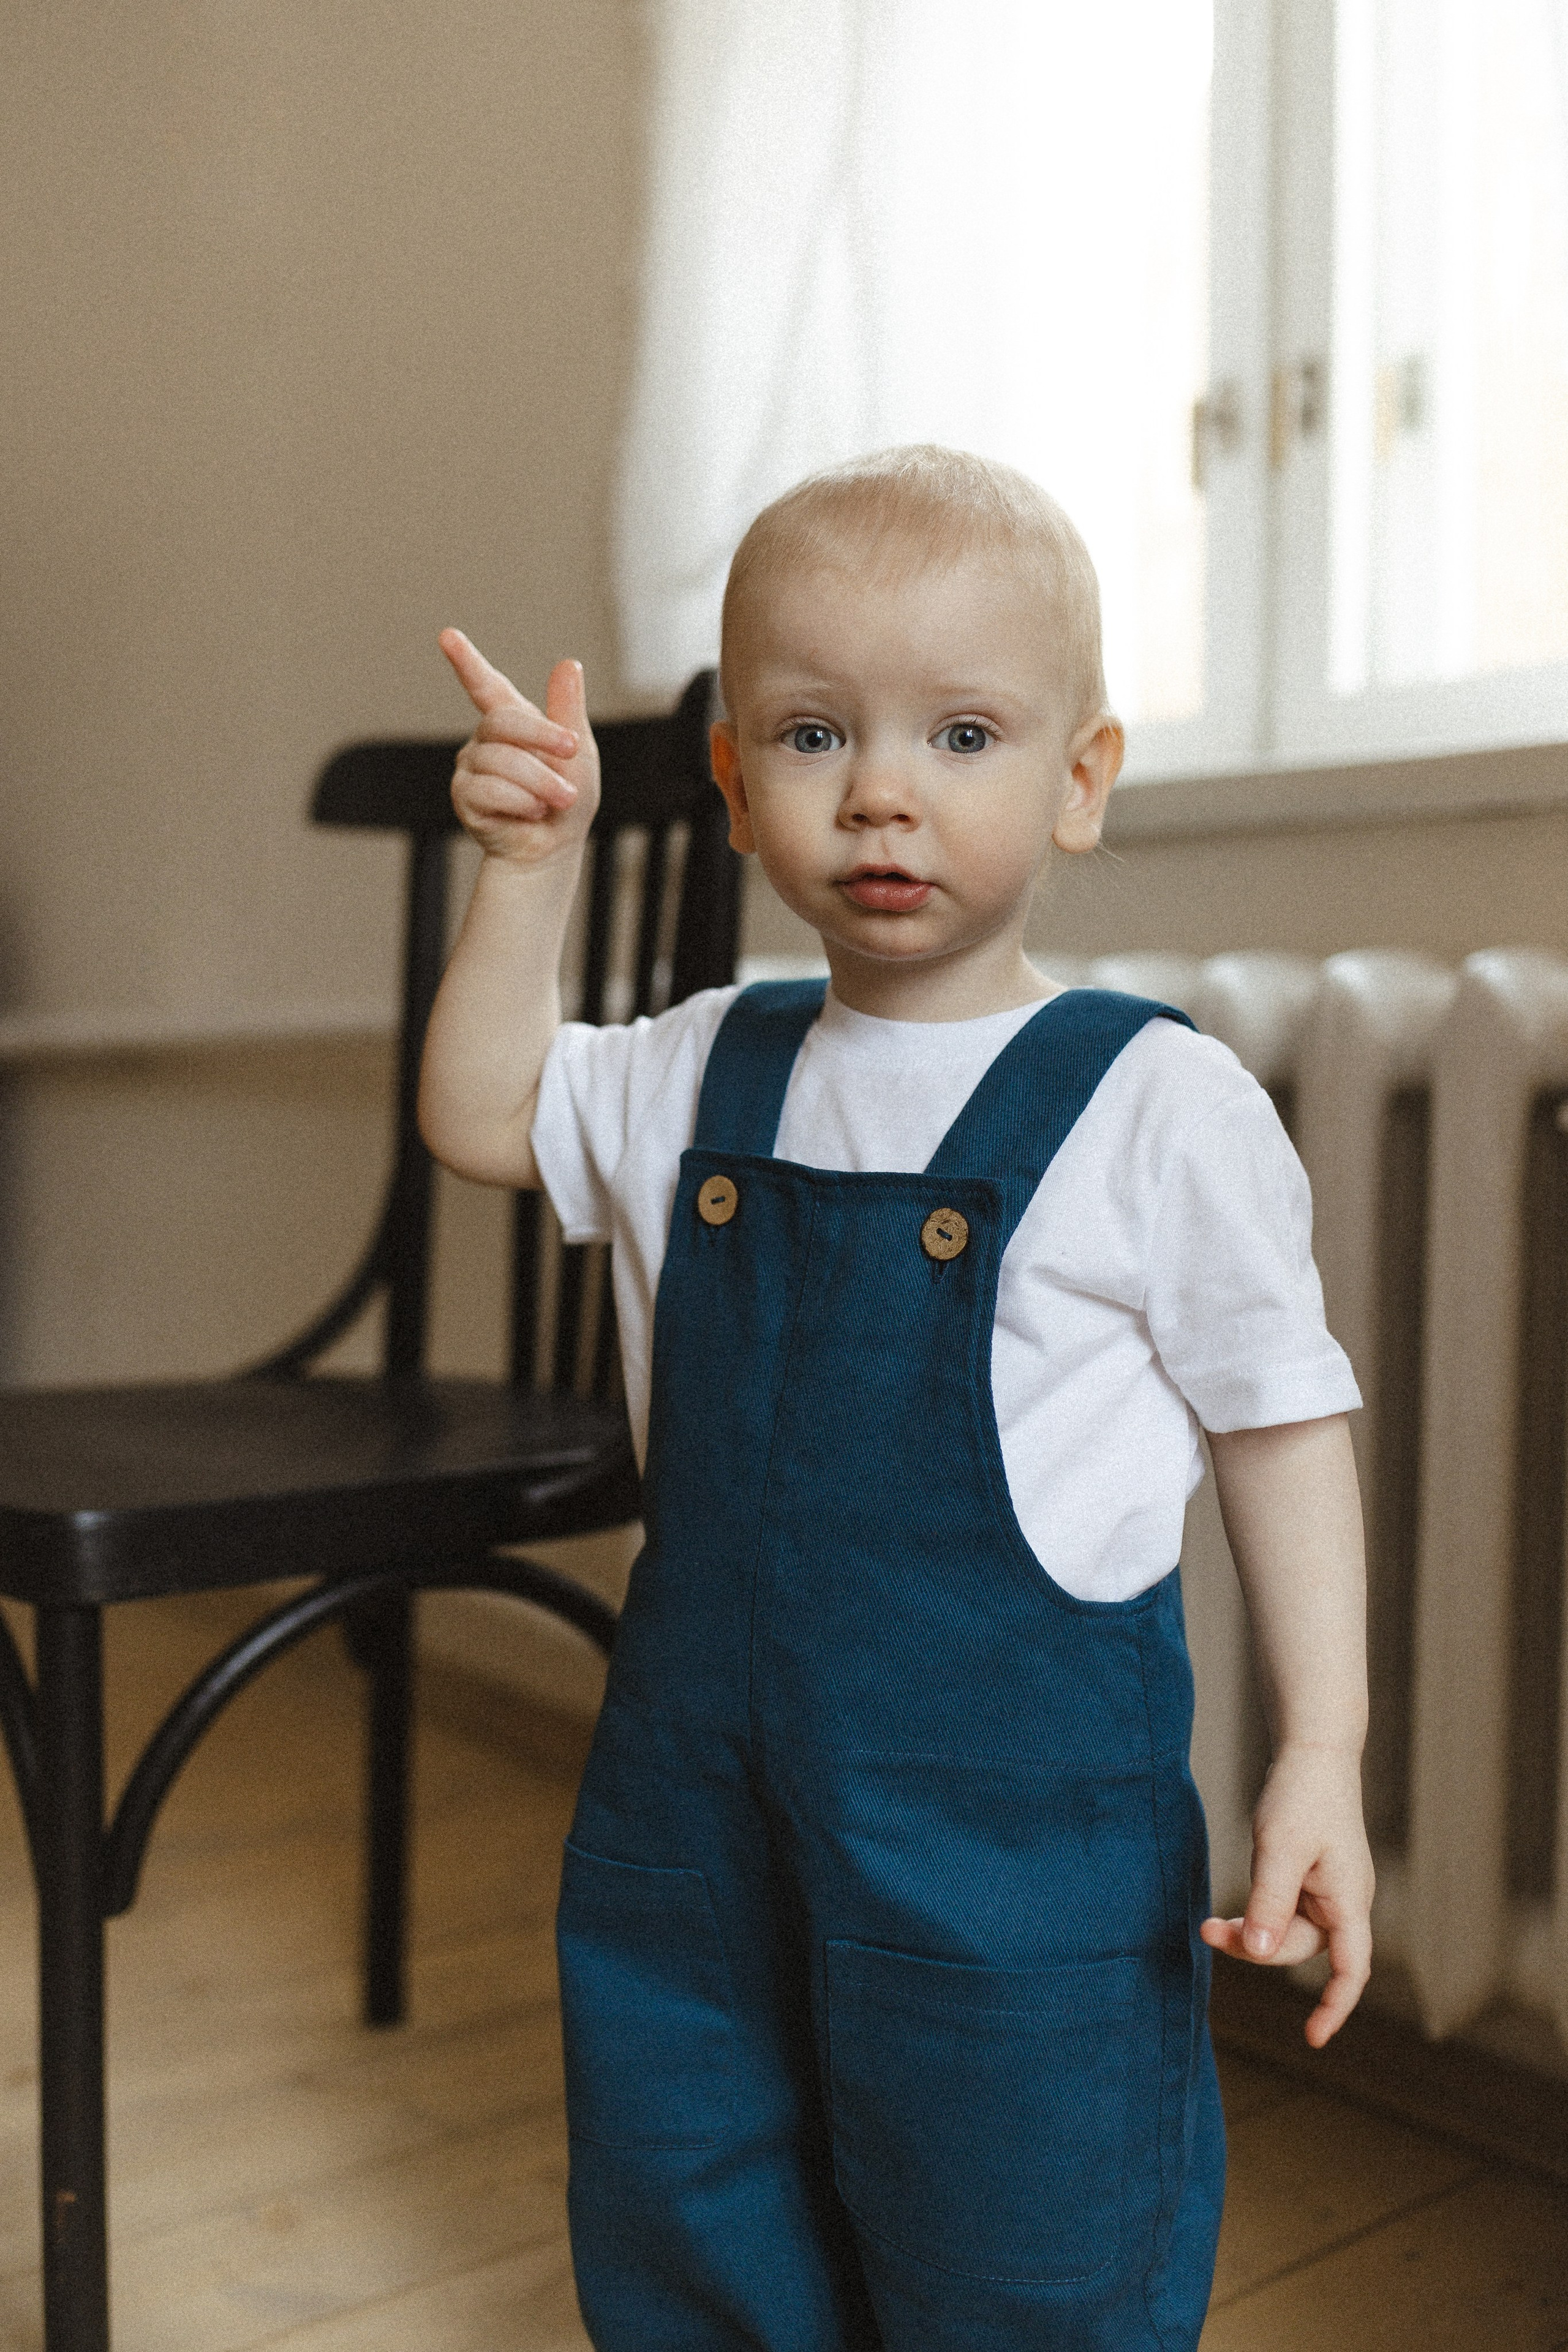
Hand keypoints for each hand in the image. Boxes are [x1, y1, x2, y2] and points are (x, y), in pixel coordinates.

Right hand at [439, 629, 599, 867]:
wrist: (553, 849)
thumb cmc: (567, 801)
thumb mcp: (578, 752)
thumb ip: (569, 710)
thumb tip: (569, 663)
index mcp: (513, 722)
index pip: (486, 686)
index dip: (467, 662)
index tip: (447, 636)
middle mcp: (485, 740)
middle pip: (502, 721)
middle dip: (542, 738)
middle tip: (572, 752)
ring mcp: (471, 767)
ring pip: (500, 760)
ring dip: (539, 782)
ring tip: (557, 799)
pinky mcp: (464, 797)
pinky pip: (489, 789)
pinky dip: (521, 803)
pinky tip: (530, 813)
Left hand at [1199, 1742, 1373, 2047]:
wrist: (1312, 1752)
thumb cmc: (1302, 1796)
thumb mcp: (1280, 1850)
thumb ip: (1271, 1903)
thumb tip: (1263, 1955)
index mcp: (1350, 1899)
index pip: (1352, 1969)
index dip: (1335, 2007)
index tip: (1312, 2039)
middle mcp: (1344, 1901)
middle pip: (1303, 1949)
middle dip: (1258, 1949)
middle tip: (1208, 1931)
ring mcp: (1328, 1890)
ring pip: (1288, 1931)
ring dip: (1253, 1933)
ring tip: (1210, 1923)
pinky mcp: (1309, 1878)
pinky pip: (1284, 1911)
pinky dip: (1259, 1916)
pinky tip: (1233, 1914)